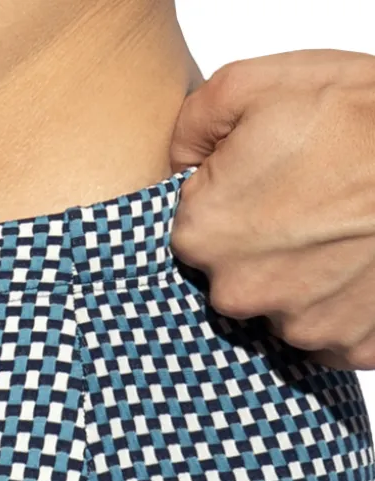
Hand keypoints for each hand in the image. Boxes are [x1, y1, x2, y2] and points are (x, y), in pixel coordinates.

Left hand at [168, 49, 374, 370]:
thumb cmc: (360, 113)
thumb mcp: (255, 84)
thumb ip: (192, 125)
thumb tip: (175, 161)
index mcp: (203, 234)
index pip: (194, 231)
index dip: (231, 202)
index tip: (267, 183)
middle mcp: (239, 292)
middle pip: (236, 276)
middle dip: (265, 247)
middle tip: (312, 207)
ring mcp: (298, 324)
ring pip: (286, 307)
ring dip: (308, 280)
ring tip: (345, 233)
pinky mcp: (352, 344)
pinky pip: (336, 337)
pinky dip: (347, 308)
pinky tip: (363, 268)